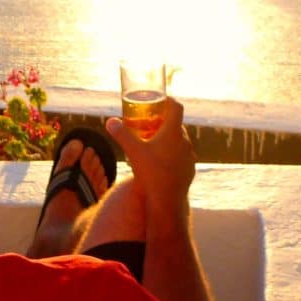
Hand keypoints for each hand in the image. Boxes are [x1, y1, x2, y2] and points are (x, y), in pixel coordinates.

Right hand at [106, 96, 196, 219]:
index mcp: (173, 132)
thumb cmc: (150, 172)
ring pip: (180, 141)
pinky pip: (182, 156)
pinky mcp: (190, 169)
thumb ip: (121, 134)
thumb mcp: (132, 150)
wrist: (166, 200)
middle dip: (164, 122)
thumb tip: (110, 121)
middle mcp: (185, 141)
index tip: (160, 100)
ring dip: (169, 139)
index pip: (176, 107)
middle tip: (150, 124)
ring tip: (154, 144)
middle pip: (177, 125)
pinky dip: (172, 154)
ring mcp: (189, 156)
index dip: (168, 101)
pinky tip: (161, 162)